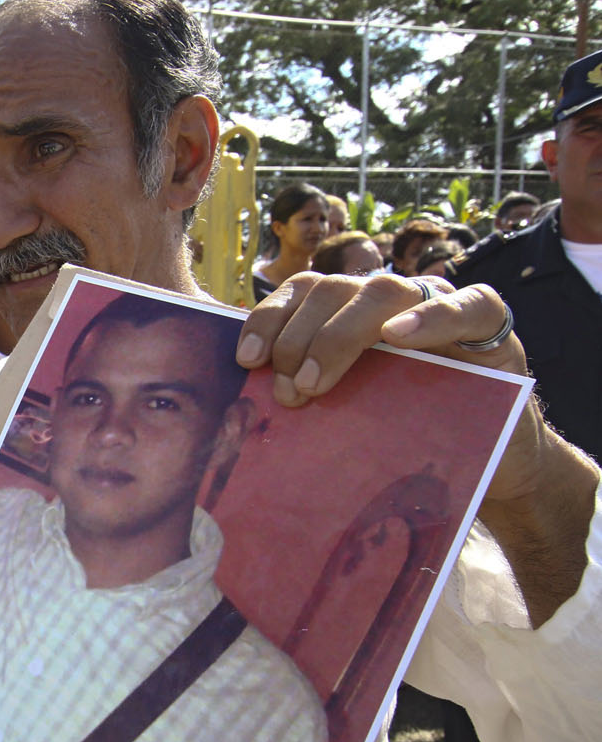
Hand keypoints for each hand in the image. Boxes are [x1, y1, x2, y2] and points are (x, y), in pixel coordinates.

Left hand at [237, 272, 541, 501]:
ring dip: (341, 334)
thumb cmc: (408, 428)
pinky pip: (463, 305)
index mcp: (350, 312)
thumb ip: (313, 391)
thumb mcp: (350, 407)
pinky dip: (428, 318)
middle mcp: (390, 299)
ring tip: (317, 382)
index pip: (302, 293)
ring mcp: (438, 302)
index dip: (269, 319)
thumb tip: (252, 409)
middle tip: (289, 392)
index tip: (248, 361)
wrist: (493, 452)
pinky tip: (397, 337)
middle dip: (299, 338)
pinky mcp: (487, 321)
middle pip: (333, 289)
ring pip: (384, 290)